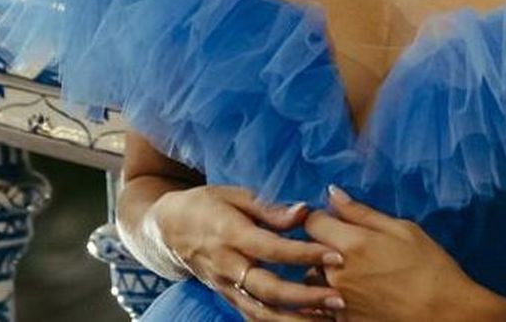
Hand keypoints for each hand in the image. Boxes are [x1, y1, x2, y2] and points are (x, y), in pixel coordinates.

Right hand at [157, 185, 347, 320]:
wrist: (167, 229)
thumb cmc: (206, 205)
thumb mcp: (233, 194)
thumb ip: (269, 208)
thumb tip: (304, 212)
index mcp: (230, 234)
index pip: (272, 248)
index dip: (304, 254)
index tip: (336, 255)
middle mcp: (227, 265)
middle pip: (267, 288)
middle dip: (305, 296)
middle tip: (338, 297)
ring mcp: (224, 286)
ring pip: (260, 311)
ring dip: (295, 319)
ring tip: (328, 318)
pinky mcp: (225, 297)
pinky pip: (252, 315)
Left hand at [303, 184, 481, 321]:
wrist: (447, 316)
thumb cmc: (431, 270)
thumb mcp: (403, 230)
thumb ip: (362, 212)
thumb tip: (333, 194)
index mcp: (352, 244)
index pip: (312, 222)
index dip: (323, 219)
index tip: (336, 223)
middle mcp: (338, 274)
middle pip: (310, 252)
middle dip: (324, 247)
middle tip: (353, 252)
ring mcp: (338, 302)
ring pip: (315, 280)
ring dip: (326, 275)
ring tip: (360, 277)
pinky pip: (324, 307)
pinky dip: (334, 299)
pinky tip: (359, 296)